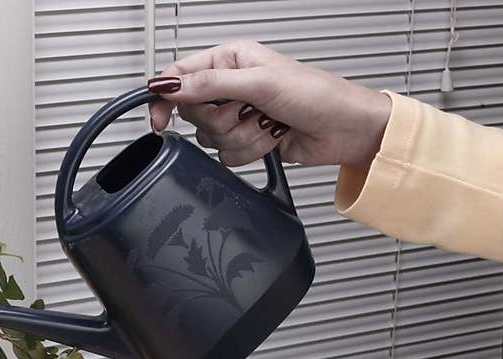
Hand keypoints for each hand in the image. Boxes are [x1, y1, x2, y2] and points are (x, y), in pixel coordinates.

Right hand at [148, 41, 391, 167]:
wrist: (345, 130)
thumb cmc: (317, 95)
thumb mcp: (259, 82)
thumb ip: (210, 84)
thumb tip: (170, 86)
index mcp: (230, 60)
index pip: (180, 76)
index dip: (164, 97)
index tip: (157, 118)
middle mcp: (231, 86)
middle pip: (193, 113)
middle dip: (221, 119)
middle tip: (246, 111)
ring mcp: (239, 115)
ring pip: (210, 138)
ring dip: (240, 137)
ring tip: (266, 124)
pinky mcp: (247, 140)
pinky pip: (226, 155)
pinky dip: (249, 151)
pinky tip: (270, 139)